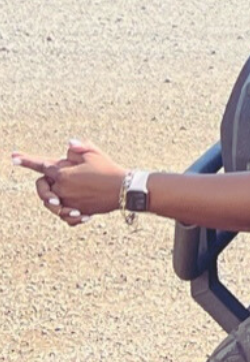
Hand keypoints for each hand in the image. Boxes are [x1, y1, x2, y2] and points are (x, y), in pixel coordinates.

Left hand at [12, 139, 126, 225]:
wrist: (124, 189)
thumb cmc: (108, 169)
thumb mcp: (94, 153)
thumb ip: (78, 147)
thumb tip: (68, 144)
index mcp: (63, 174)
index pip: (42, 166)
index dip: (26, 160)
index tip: (13, 156)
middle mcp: (62, 190)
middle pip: (42, 188)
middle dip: (43, 184)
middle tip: (50, 181)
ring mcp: (69, 203)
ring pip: (51, 203)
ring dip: (54, 198)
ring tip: (63, 195)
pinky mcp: (77, 213)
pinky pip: (65, 216)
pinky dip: (68, 213)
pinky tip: (75, 209)